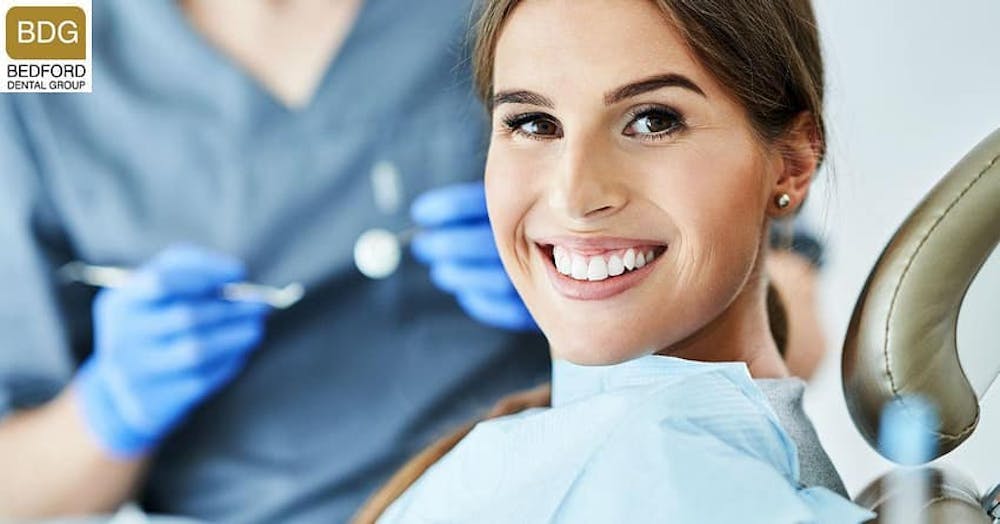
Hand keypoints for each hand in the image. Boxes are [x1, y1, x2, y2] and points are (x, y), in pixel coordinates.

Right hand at [74, 245, 269, 456]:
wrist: (121, 391)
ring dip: (235, 336)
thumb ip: (190, 273)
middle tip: (261, 304)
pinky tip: (240, 352)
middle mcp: (121, 338)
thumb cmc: (151, 326)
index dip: (206, 274)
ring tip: (256, 328)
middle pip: (186, 316)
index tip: (240, 273)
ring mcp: (135, 373)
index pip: (164, 282)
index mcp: (120, 304)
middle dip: (231, 308)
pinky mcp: (153, 402)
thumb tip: (237, 276)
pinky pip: (201, 379)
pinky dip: (227, 363)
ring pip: (197, 350)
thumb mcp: (154, 294)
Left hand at [410, 182, 536, 331]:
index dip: (439, 209)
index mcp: (523, 204)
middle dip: (440, 245)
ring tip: (443, 271)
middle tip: (424, 246)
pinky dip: (478, 301)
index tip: (421, 212)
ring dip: (455, 274)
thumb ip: (489, 199)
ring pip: (480, 279)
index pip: (466, 205)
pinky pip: (498, 309)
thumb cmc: (551, 219)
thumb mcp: (525, 194)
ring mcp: (536, 277)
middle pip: (467, 244)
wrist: (607, 259)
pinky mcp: (539, 308)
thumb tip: (427, 212)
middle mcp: (530, 240)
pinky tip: (469, 292)